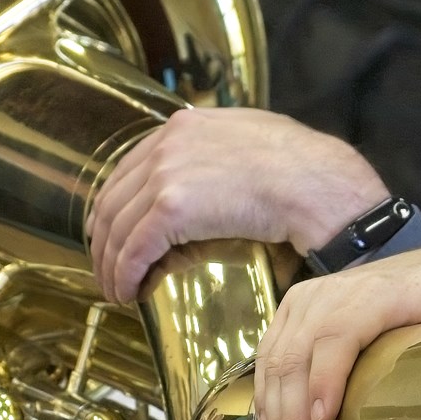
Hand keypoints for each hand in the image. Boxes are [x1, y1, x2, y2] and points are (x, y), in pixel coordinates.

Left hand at [85, 108, 389, 303]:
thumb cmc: (299, 171)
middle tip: (109, 273)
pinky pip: (134, 250)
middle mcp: (166, 143)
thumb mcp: (248, 149)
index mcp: (183, 126)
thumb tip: (196, 206)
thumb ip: (213, 163)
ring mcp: (166, 172)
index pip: (126, 172)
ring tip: (120, 292)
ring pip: (118, 230)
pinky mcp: (171, 207)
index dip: (113, 211)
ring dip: (113, 267)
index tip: (113, 238)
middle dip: (105, 243)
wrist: (316, 184)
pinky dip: (126, 276)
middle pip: (112, 201)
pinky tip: (131, 293)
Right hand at [254, 246, 420, 419]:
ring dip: (276, 411)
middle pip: (299, 350)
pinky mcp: (294, 313)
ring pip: (277, 356)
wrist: (420, 260)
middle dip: (294, 412)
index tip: (323, 419)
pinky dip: (266, 396)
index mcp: (381, 290)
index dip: (325, 374)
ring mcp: (309, 300)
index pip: (342, 330)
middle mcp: (336, 290)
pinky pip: (268, 355)